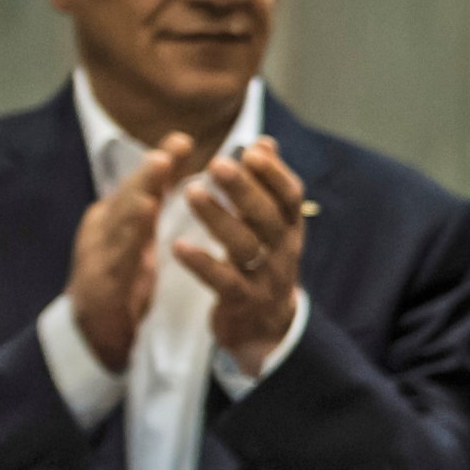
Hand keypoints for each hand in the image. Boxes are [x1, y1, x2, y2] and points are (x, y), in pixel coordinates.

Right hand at [68, 134, 187, 371]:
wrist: (94, 336)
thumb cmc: (124, 282)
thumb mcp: (142, 240)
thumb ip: (156, 207)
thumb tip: (179, 170)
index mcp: (117, 219)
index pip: (141, 187)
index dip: (161, 164)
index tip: (184, 140)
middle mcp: (104, 231)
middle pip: (126, 198)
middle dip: (147, 175)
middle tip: (168, 153)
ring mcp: (97, 255)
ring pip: (118, 223)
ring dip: (136, 199)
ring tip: (154, 184)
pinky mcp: (99, 284)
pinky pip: (115, 259)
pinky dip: (127, 239)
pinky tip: (143, 222)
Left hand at [170, 137, 305, 376]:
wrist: (266, 327)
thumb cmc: (264, 264)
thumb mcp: (273, 226)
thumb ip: (267, 186)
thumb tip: (264, 141)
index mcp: (290, 228)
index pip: (290, 196)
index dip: (274, 173)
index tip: (251, 150)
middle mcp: (283, 251)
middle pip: (267, 216)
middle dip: (244, 189)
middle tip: (217, 164)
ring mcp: (264, 277)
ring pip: (244, 245)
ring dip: (218, 218)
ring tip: (191, 192)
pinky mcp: (242, 302)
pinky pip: (223, 281)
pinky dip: (202, 263)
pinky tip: (179, 246)